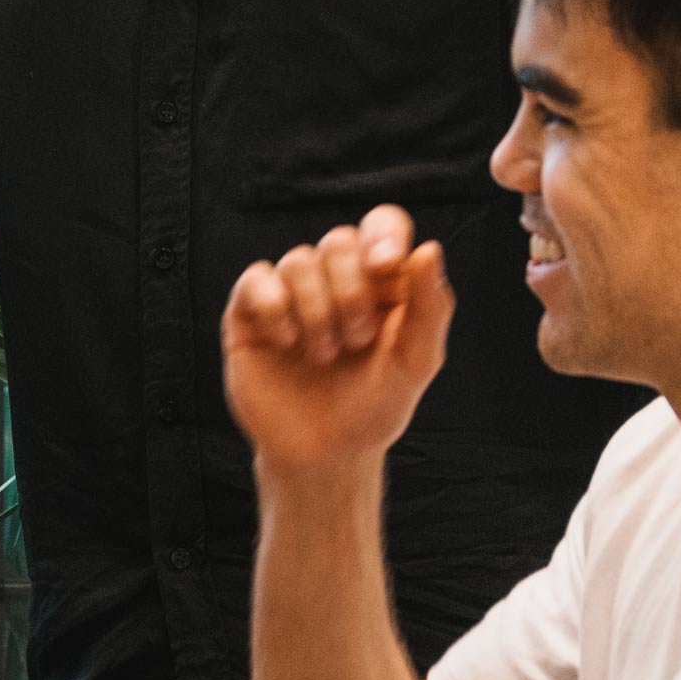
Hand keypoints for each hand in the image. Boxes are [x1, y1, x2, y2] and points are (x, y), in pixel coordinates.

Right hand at [222, 207, 452, 475]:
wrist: (325, 455)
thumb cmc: (374, 406)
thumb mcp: (416, 361)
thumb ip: (430, 306)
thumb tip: (429, 248)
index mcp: (381, 281)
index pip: (381, 224)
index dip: (382, 235)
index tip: (387, 267)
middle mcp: (335, 279)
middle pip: (338, 241)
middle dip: (352, 292)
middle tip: (358, 340)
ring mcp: (291, 293)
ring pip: (298, 261)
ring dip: (316, 310)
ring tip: (323, 355)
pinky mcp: (250, 313)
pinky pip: (256, 279)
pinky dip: (274, 306)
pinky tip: (285, 341)